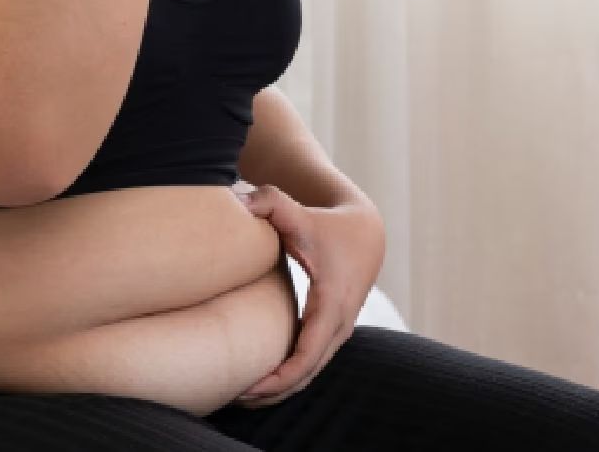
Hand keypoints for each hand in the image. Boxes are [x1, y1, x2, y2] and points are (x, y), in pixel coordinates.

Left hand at [231, 183, 385, 406]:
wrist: (366, 231)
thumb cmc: (328, 224)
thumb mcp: (299, 211)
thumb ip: (269, 201)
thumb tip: (240, 203)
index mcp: (331, 304)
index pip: (307, 355)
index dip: (279, 378)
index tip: (249, 388)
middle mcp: (340, 324)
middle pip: (307, 374)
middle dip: (273, 392)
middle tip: (232, 397)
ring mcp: (340, 331)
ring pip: (311, 374)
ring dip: (280, 389)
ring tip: (241, 395)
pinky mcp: (334, 331)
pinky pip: (313, 363)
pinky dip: (290, 377)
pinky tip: (261, 381)